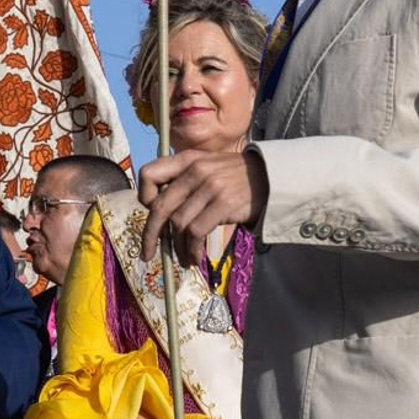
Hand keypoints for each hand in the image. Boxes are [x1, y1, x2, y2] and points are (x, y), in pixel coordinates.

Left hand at [138, 150, 268, 266]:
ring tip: (182, 258)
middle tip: (147, 253)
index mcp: (187, 159)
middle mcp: (195, 170)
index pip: (149, 173)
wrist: (275, 178)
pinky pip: (196, 232)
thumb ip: (184, 181)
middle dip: (150, 234)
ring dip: (176, 247)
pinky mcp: (224, 203)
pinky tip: (193, 257)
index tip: (148, 212)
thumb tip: (158, 213)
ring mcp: (210, 186)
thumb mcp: (208, 167)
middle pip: (160, 207)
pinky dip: (191, 249)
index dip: (143, 195)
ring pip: (178, 224)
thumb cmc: (236, 178)